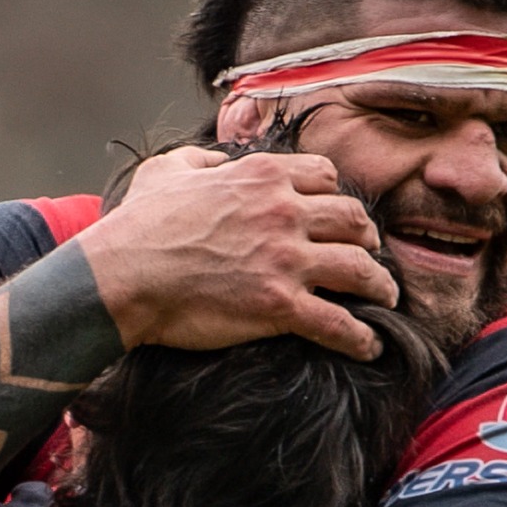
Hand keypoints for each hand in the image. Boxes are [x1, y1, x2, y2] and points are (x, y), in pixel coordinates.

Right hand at [78, 145, 398, 360]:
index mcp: (262, 176)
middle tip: (370, 256)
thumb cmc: (138, 225)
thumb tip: (218, 161)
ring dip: (379, 285)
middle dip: (367, 239)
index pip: (326, 178)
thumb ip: (200, 159)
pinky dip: (361, 337)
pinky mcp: (280, 305)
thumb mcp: (166, 171)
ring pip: (360, 269)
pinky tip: (369, 347)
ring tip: (386, 298)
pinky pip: (339, 323)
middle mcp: (284, 212)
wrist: (121, 276)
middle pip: (354, 220)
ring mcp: (286, 260)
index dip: (334, 198)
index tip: (334, 218)